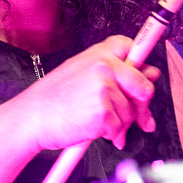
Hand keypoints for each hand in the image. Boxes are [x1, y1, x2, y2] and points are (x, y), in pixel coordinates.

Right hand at [19, 35, 158, 151]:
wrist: (31, 118)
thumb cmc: (54, 98)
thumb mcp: (81, 73)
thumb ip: (115, 71)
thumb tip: (151, 74)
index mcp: (98, 53)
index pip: (131, 47)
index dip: (140, 65)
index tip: (149, 75)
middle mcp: (104, 66)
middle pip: (142, 85)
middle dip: (142, 105)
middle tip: (143, 119)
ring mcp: (104, 88)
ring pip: (131, 111)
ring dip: (121, 124)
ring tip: (100, 125)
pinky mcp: (103, 112)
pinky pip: (119, 127)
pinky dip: (110, 134)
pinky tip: (93, 131)